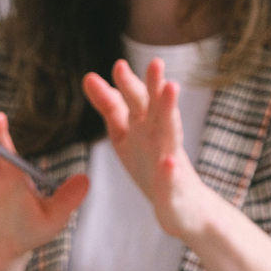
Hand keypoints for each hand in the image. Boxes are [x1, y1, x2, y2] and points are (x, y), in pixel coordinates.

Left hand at [82, 59, 213, 237]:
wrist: (182, 207)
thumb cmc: (151, 165)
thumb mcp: (125, 133)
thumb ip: (110, 107)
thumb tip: (89, 77)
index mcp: (145, 126)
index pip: (135, 101)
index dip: (127, 85)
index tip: (118, 65)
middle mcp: (159, 137)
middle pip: (156, 109)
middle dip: (155, 87)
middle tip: (155, 63)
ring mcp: (169, 161)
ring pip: (171, 134)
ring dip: (171, 113)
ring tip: (172, 90)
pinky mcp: (174, 189)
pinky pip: (171, 180)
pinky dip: (170, 172)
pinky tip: (168, 164)